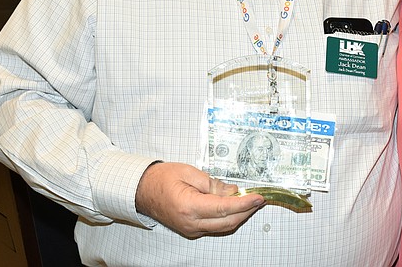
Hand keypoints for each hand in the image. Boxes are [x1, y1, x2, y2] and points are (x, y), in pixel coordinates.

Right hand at [135, 161, 263, 237]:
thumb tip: (233, 191)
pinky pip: (215, 227)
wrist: (143, 190)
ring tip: (250, 201)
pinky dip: (228, 218)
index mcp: (189, 206)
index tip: (258, 197)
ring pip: (223, 227)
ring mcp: (191, 229)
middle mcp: (190, 223)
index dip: (244, 203)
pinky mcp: (191, 230)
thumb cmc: (161, 178)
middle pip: (227, 221)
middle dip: (246, 210)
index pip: (224, 208)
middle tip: (259, 198)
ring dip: (239, 215)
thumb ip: (213, 183)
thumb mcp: (189, 172)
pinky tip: (234, 206)